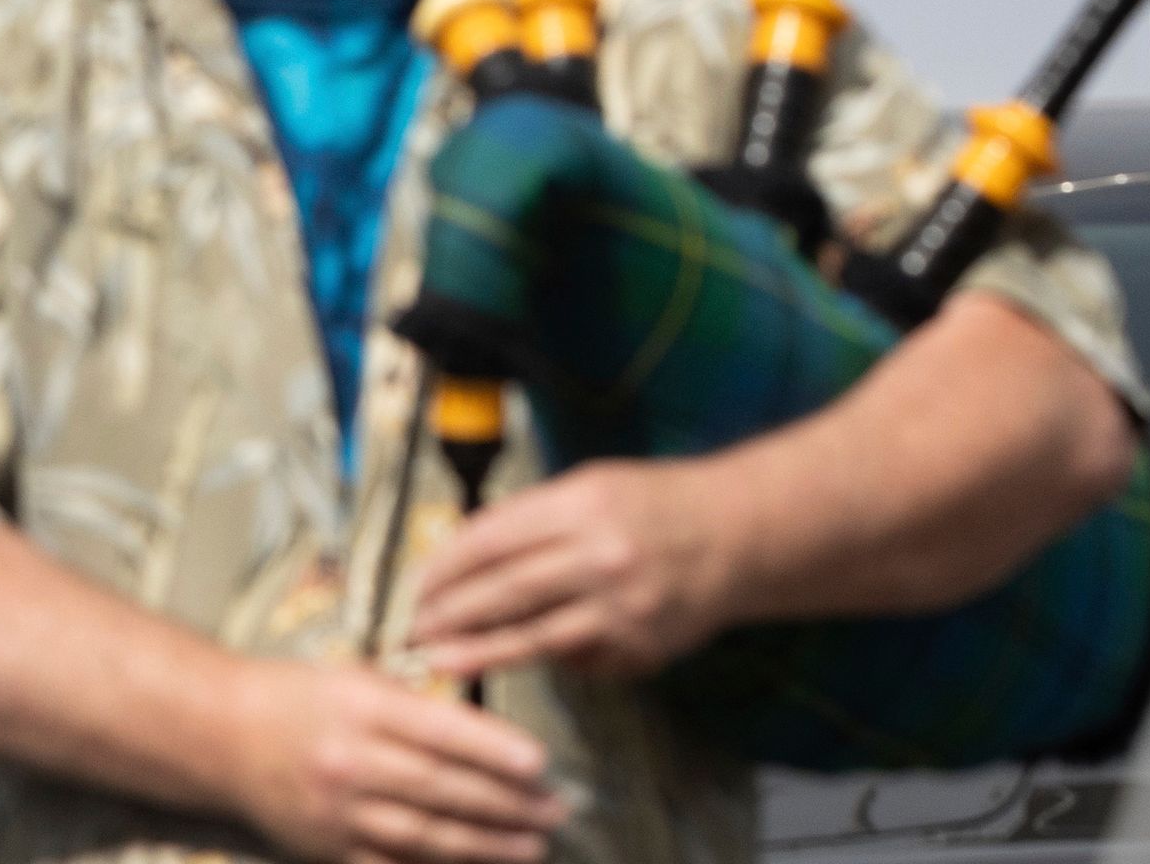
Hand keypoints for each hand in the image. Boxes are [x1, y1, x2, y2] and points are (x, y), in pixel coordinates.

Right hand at [219, 658, 565, 863]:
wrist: (219, 735)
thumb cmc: (294, 695)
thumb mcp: (350, 676)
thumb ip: (410, 699)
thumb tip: (479, 728)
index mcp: (358, 706)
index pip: (439, 730)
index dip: (493, 749)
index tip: (540, 762)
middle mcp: (349, 760)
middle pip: (441, 788)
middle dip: (505, 803)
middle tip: (554, 810)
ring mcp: (338, 811)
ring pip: (425, 835)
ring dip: (485, 843)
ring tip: (531, 845)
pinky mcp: (327, 848)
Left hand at [408, 459, 739, 681]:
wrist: (734, 537)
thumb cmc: (652, 504)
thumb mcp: (588, 486)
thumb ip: (532, 519)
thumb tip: (464, 554)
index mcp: (579, 506)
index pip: (491, 539)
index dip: (446, 566)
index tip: (419, 583)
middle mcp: (600, 557)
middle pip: (505, 592)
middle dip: (451, 614)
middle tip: (415, 630)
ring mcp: (622, 609)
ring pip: (534, 638)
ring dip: (481, 652)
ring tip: (440, 662)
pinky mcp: (639, 650)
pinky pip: (579, 660)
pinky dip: (549, 657)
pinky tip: (522, 656)